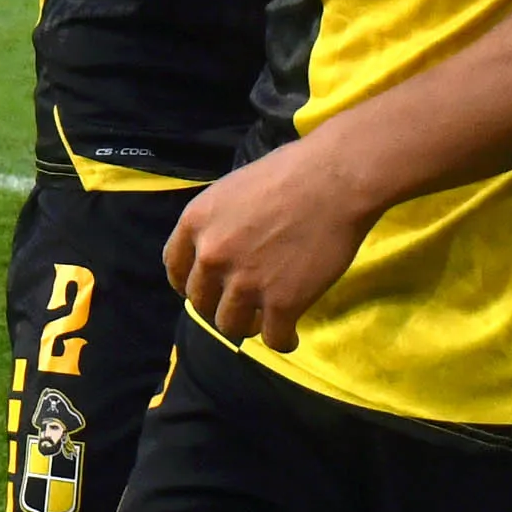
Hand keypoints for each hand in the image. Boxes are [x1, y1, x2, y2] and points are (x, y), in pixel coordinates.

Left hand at [166, 135, 380, 349]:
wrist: (336, 180)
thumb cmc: (292, 171)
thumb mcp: (234, 189)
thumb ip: (219, 222)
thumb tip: (218, 244)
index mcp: (195, 223)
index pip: (175, 267)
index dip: (190, 282)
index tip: (206, 287)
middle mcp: (212, 256)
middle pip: (200, 302)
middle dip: (219, 305)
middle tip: (241, 303)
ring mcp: (245, 283)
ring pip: (230, 326)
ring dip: (246, 325)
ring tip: (263, 320)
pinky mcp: (282, 303)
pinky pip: (274, 339)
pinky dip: (282, 340)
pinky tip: (290, 336)